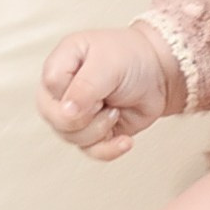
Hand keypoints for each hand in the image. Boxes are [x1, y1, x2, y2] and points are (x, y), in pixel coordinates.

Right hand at [37, 23, 184, 160]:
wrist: (158, 73)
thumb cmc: (130, 57)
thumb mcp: (108, 64)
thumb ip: (85, 87)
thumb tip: (65, 113)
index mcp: (59, 66)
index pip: (51, 86)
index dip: (75, 91)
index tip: (96, 81)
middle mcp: (61, 93)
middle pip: (55, 119)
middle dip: (86, 116)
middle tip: (104, 101)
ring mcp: (74, 115)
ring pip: (72, 138)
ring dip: (101, 128)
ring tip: (115, 110)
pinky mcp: (92, 133)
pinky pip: (90, 152)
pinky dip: (110, 149)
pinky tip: (125, 140)